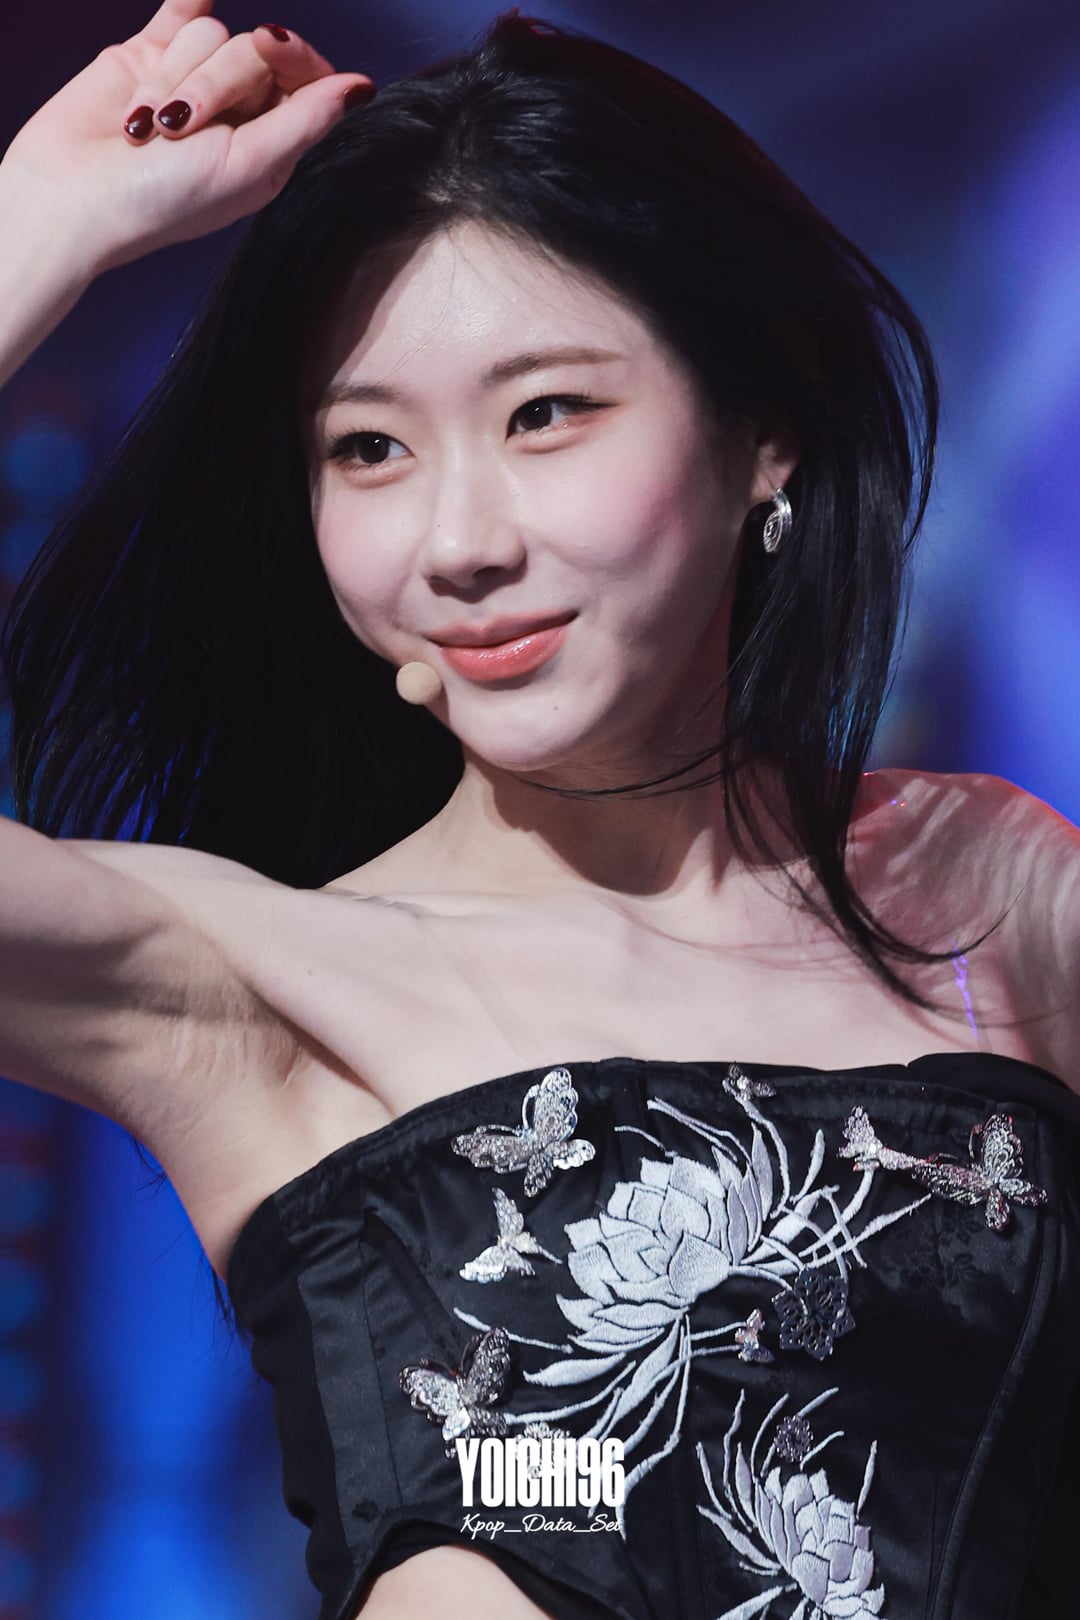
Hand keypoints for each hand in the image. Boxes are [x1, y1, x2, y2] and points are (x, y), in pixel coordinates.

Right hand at [1, 0, 373, 276]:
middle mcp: (238, 112)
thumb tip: (361, 87)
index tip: (268, 46)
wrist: (73, 197)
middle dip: (216, 82)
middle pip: (254, 51)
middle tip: (181, 127)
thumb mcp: (248, 168)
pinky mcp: (148, 56)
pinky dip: (187, 1)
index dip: (292, 54)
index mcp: (271, 146)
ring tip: (147, 126)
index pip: (304, 77)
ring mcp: (191, 81)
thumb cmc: (162, 203)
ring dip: (175, 76)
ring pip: (210, 35)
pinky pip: (182, 12)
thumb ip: (306, 123)